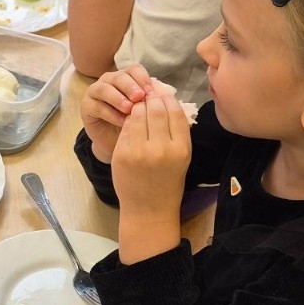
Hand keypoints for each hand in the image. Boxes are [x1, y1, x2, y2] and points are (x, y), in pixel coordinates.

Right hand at [79, 65, 154, 162]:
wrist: (116, 143)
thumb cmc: (134, 124)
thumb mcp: (145, 112)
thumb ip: (152, 101)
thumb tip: (164, 96)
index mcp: (126, 78)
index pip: (134, 69)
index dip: (143, 79)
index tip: (152, 92)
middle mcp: (109, 81)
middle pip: (119, 76)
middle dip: (130, 86)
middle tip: (140, 98)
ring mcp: (95, 92)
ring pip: (104, 88)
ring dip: (118, 98)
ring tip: (129, 109)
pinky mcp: (86, 106)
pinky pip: (96, 106)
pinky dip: (110, 113)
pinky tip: (122, 122)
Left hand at [111, 92, 191, 218]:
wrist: (149, 208)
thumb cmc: (168, 181)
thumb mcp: (182, 157)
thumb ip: (176, 131)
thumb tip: (167, 100)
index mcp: (181, 149)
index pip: (175, 112)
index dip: (168, 99)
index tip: (163, 96)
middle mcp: (161, 149)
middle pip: (155, 110)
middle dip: (152, 99)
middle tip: (148, 96)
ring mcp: (139, 151)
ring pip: (137, 115)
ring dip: (138, 107)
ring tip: (139, 107)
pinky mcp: (122, 154)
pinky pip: (125, 128)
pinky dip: (127, 120)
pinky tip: (130, 120)